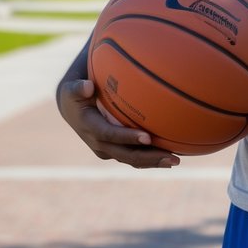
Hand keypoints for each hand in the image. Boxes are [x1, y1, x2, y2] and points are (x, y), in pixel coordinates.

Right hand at [57, 77, 179, 168]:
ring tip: (175, 161)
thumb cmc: (76, 95)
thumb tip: (87, 86)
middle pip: (125, 154)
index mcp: (90, 128)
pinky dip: (150, 158)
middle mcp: (99, 143)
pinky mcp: (115, 150)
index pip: (110, 135)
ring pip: (132, 159)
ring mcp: (108, 149)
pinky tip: (169, 157)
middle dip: (148, 157)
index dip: (127, 137)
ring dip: (153, 161)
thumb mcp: (72, 89)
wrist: (72, 111)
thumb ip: (78, 88)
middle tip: (171, 158)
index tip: (147, 137)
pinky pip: (134, 157)